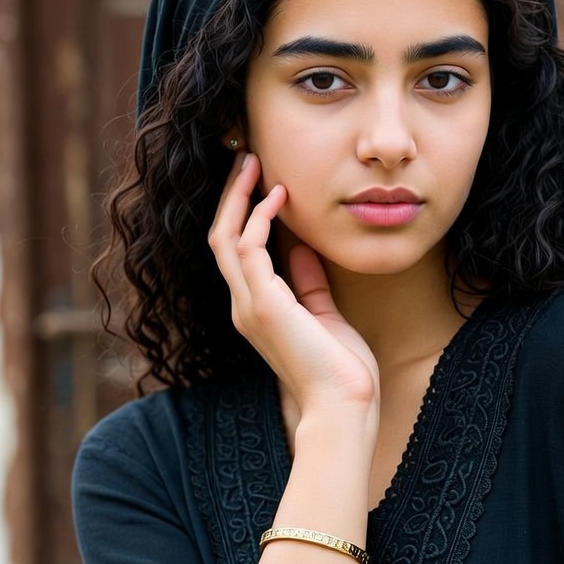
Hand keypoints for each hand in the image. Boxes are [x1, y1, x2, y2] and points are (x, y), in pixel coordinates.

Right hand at [208, 154, 379, 419]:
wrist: (343, 405)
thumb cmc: (340, 369)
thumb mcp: (325, 315)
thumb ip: (310, 284)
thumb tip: (304, 250)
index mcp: (255, 308)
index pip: (235, 251)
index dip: (241, 212)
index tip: (259, 179)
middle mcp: (243, 305)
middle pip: (220, 237)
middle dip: (230, 195)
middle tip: (245, 158)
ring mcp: (249, 305)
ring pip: (225, 237)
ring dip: (238, 196)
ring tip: (253, 163)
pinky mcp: (264, 305)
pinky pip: (249, 248)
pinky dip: (260, 218)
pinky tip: (279, 197)